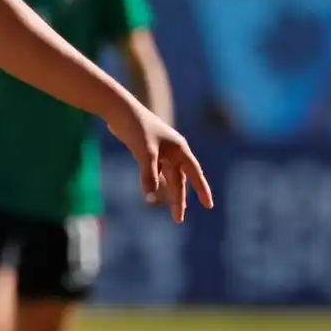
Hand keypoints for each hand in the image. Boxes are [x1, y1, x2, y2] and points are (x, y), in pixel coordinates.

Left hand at [108, 103, 213, 222]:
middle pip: (180, 180)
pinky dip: (157, 182)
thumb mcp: (145, 154)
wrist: (120, 111)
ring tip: (172, 211)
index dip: (202, 190)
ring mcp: (162, 151)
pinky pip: (157, 171)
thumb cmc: (136, 129)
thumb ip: (149, 175)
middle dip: (179, 200)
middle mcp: (174, 151)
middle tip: (178, 219)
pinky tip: (154, 192)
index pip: (195, 174)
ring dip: (170, 193)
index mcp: (179, 149)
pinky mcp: (149, 151)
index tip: (209, 206)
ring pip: (169, 177)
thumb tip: (149, 198)